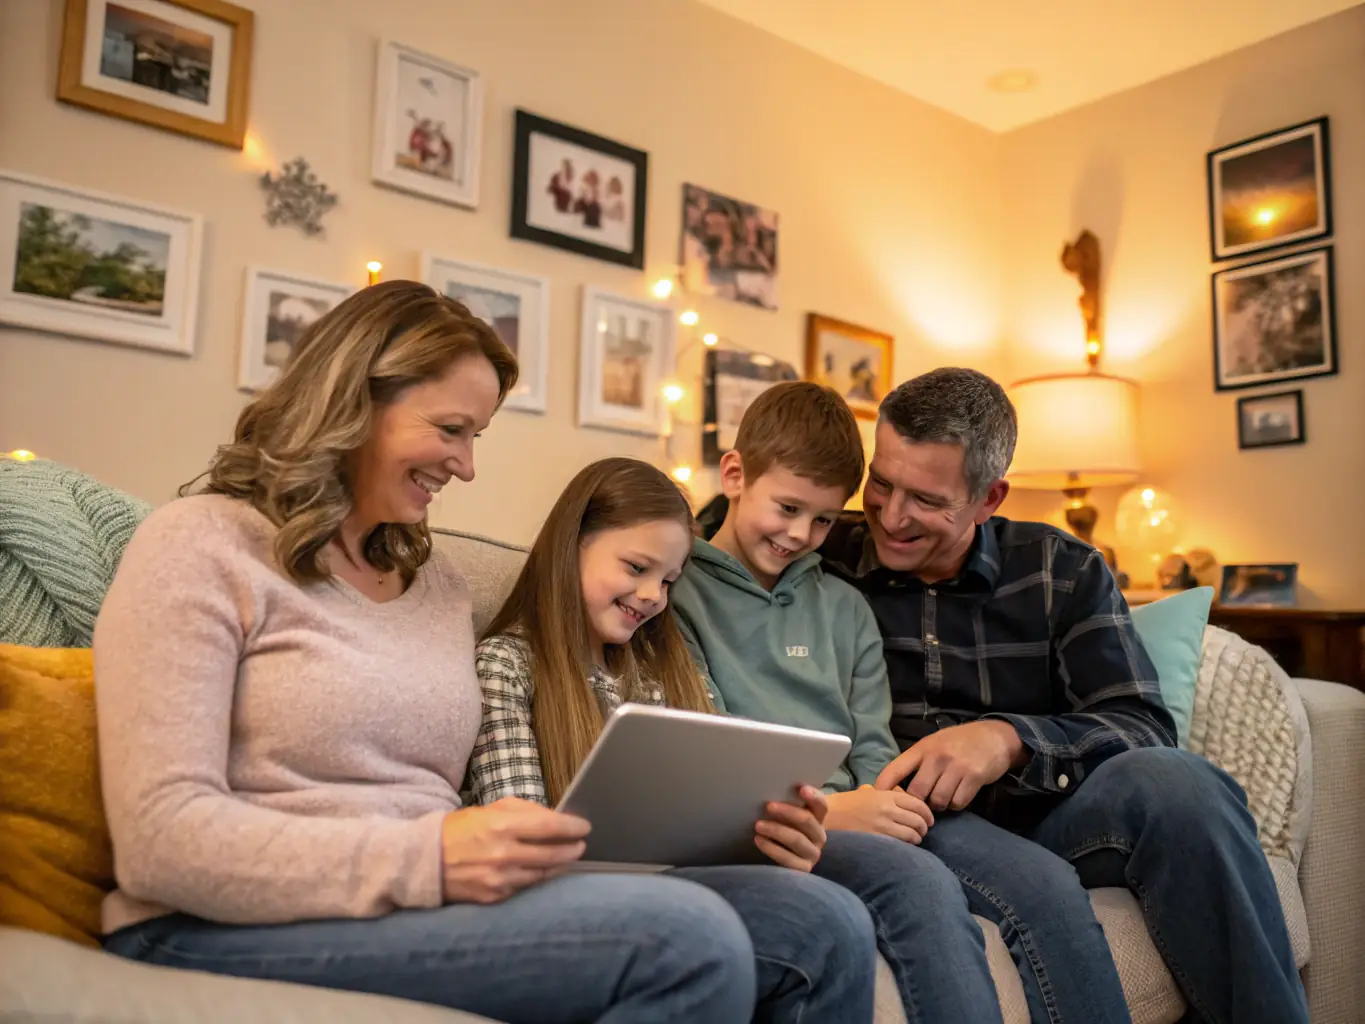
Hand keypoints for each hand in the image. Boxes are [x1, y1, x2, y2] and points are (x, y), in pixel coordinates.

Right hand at [441, 797, 589, 904]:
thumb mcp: (489, 809)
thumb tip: (554, 817)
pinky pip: (525, 887)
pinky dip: (537, 878)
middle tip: (581, 845)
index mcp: (501, 826)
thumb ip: (524, 811)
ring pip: (543, 874)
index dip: (572, 827)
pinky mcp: (494, 897)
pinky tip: (544, 871)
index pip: (550, 827)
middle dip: (572, 849)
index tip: (584, 827)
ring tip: (567, 857)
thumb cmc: (458, 830)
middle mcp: (503, 854)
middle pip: (552, 854)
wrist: (424, 861)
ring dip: (559, 865)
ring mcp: (499, 879)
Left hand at [754, 785, 827, 871]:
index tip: (801, 788)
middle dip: (788, 812)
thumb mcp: (788, 816)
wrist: (784, 857)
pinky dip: (772, 849)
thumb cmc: (784, 828)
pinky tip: (758, 840)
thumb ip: (786, 804)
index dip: (813, 796)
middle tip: (768, 806)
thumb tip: (768, 789)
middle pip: (807, 820)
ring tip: (758, 825)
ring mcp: (813, 854)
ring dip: (776, 830)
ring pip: (797, 839)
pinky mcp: (803, 869)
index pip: (821, 805)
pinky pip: (788, 859)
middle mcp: (819, 836)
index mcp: (818, 818)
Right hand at [825, 786, 933, 842]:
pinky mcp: (878, 839)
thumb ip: (884, 794)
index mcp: (886, 795)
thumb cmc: (844, 805)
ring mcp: (883, 825)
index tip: (928, 819)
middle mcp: (888, 809)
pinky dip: (907, 846)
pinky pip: (902, 844)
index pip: (917, 803)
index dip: (927, 813)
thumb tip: (900, 797)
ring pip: (913, 833)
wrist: (827, 817)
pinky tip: (904, 847)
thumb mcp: (865, 793)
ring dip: (917, 838)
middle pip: (918, 819)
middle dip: (924, 827)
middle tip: (923, 831)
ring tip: (915, 840)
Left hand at [874, 721, 1026, 810]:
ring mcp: (956, 766)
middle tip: (925, 802)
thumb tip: (894, 787)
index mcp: (921, 748)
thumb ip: (917, 762)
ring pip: (938, 801)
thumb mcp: (933, 744)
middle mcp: (936, 756)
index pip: (894, 770)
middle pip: (916, 793)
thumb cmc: (958, 742)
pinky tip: (959, 794)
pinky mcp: (974, 776)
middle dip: (919, 803)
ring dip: (940, 805)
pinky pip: (957, 802)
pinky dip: (957, 804)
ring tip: (945, 796)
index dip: (883, 788)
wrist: (994, 736)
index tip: (879, 800)